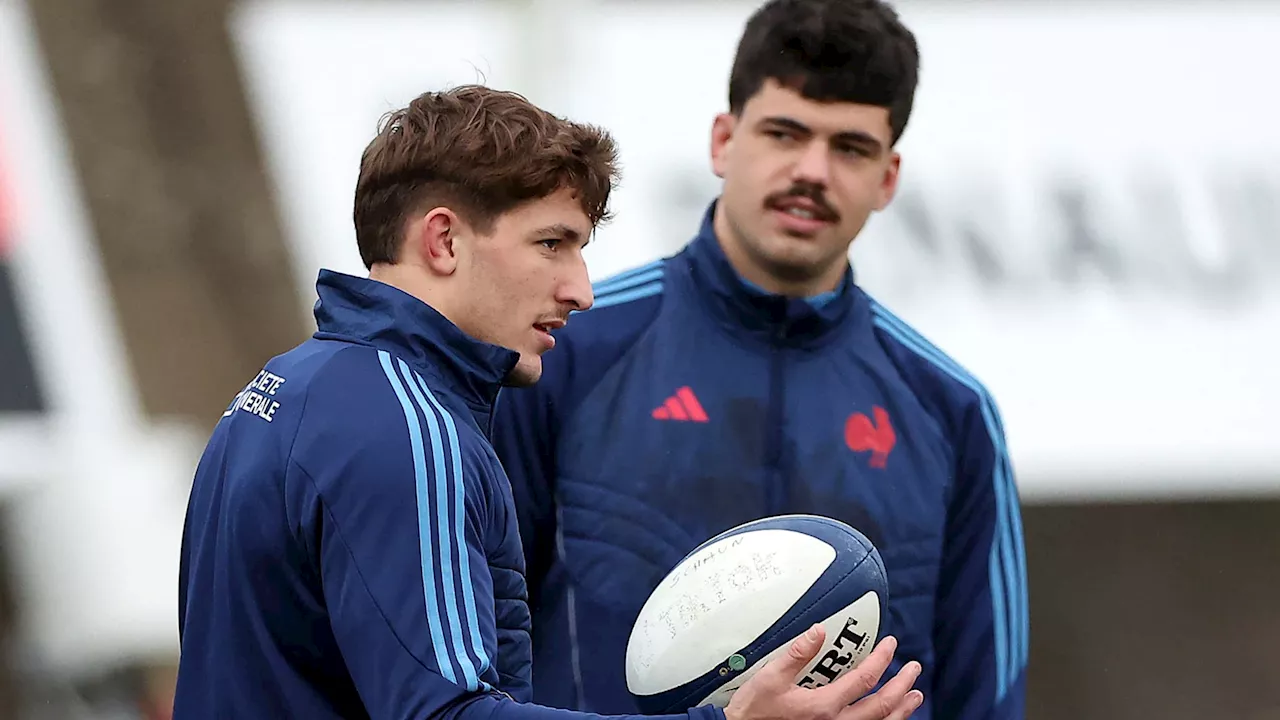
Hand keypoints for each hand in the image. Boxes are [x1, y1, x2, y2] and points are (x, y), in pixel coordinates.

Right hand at [723, 624, 922, 719]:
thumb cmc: (754, 710)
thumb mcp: (771, 676)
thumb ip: (798, 653)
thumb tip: (819, 631)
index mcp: (824, 706)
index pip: (865, 679)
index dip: (882, 659)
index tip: (891, 645)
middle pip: (882, 706)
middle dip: (902, 686)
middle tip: (913, 669)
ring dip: (902, 710)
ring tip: (914, 697)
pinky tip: (890, 717)